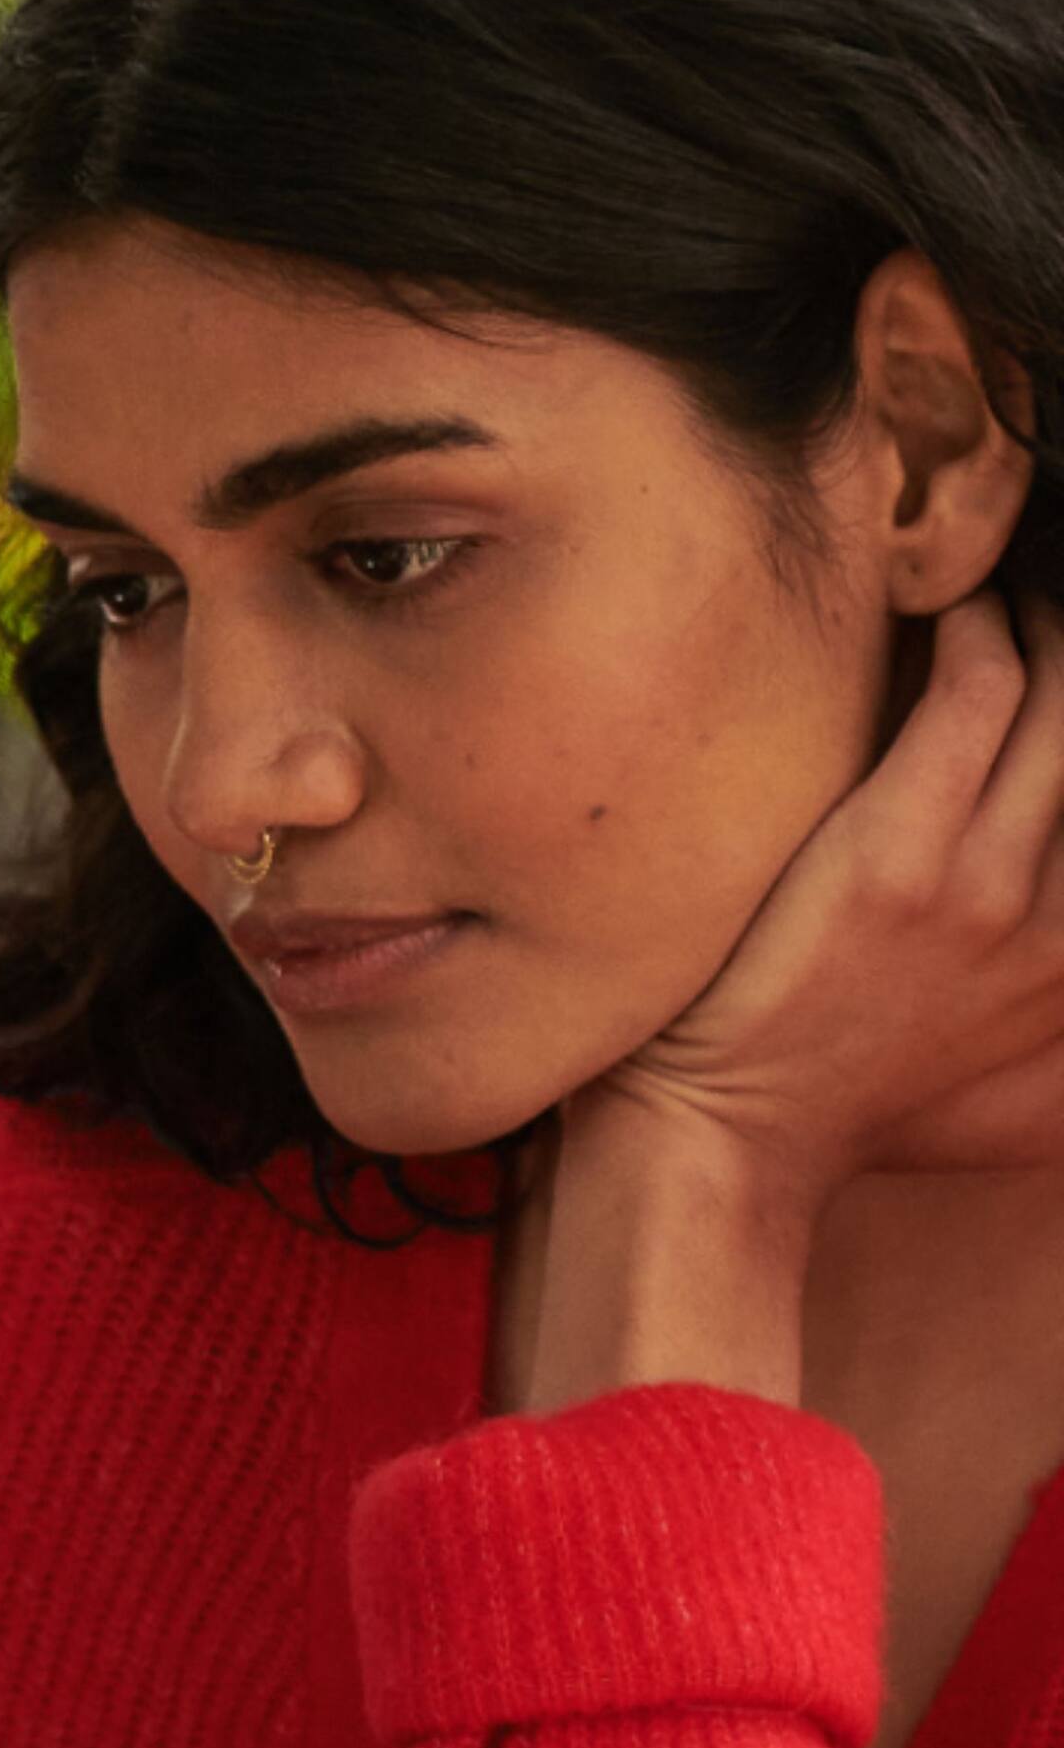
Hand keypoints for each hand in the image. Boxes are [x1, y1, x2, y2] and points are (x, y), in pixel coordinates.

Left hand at [527, 594, 1063, 1411]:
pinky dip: (974, 632)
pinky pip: (976, 691)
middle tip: (1046, 607)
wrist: (718, 1149)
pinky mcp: (898, 855)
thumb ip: (1052, 1044)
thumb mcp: (993, 1103)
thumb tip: (1061, 993)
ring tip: (997, 598)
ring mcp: (982, 886)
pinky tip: (944, 617)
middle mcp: (1053, 920)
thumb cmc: (825, 1115)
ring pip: (1060, 695)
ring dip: (1036, 624)